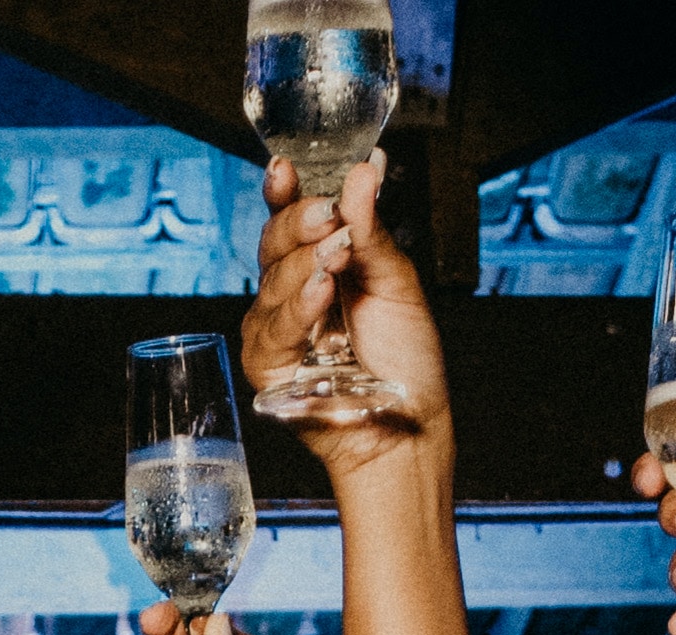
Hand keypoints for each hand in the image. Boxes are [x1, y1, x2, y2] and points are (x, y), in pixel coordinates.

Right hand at [242, 153, 451, 472]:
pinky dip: (297, 307)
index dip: (284, 191)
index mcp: (323, 263)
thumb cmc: (406, 361)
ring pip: (271, 280)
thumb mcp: (396, 282)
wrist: (406, 425)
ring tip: (338, 259)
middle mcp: (295, 292)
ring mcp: (278, 329)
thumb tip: (363, 170)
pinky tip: (320, 293)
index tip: (286, 167)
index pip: (292, 218)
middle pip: (273, 242)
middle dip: (298, 222)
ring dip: (305, 264)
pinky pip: (271, 328)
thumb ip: (373, 229)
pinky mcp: (268, 367)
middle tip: (330, 217)